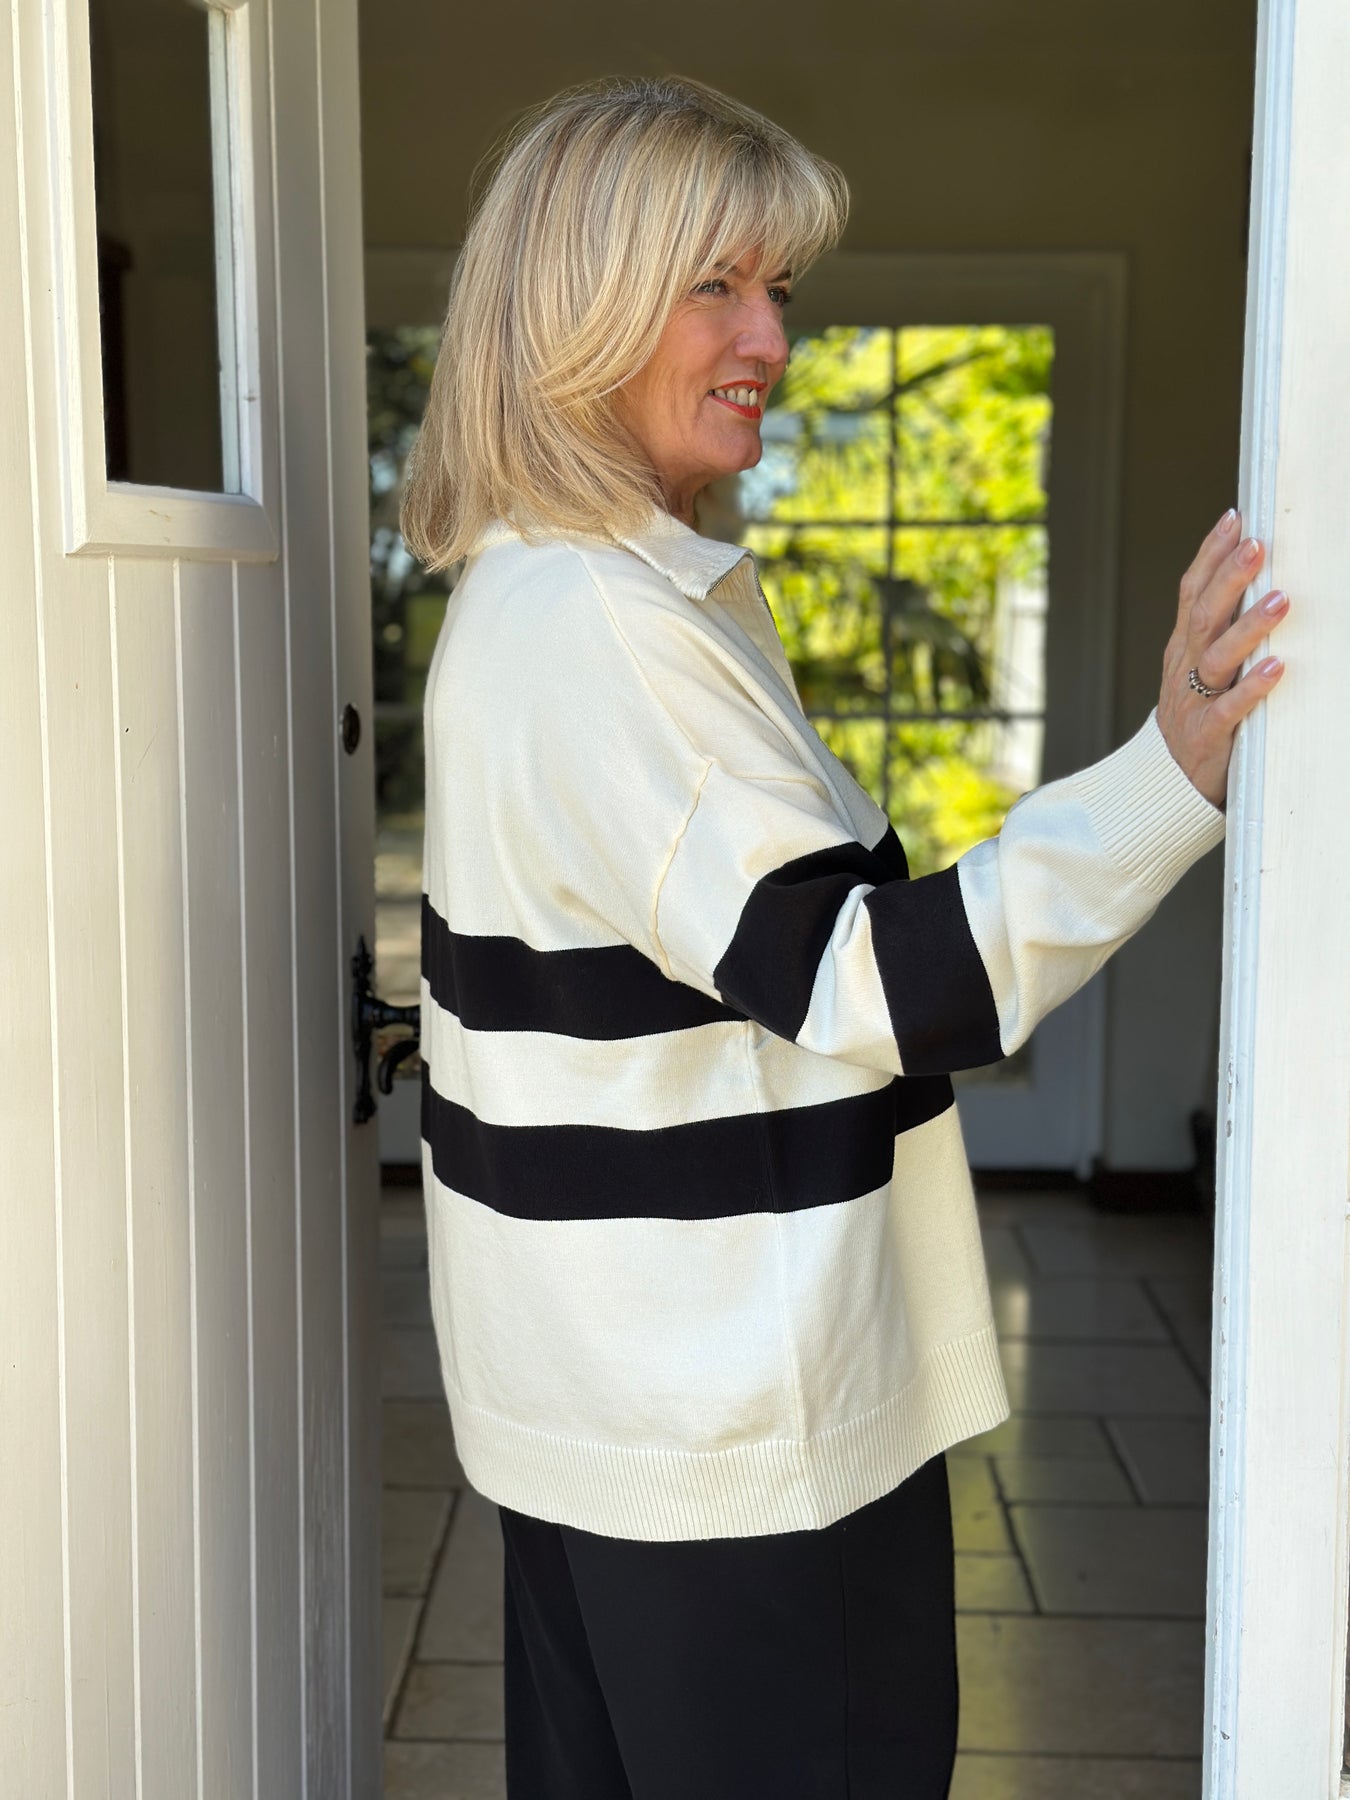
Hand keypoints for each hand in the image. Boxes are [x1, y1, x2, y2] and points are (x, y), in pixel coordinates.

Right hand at [1156, 508, 1287, 807]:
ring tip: (1281, 600)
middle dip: (1230, 577)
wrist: (1165, 785)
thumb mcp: (1199, 671)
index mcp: (1183, 649)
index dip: (1210, 555)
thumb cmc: (1196, 719)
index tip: (1236, 519)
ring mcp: (1192, 702)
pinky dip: (1251, 687)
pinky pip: (1228, 709)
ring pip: (1216, 658)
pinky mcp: (1207, 737)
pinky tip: (1276, 667)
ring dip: (1249, 626)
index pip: (1192, 592)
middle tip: (1258, 545)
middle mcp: (1184, 669)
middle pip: (1203, 616)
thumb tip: (1256, 582)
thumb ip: (1220, 632)